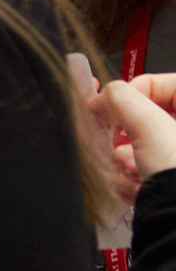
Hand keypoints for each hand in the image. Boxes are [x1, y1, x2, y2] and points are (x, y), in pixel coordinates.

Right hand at [104, 72, 175, 194]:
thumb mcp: (147, 124)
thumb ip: (120, 98)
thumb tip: (102, 96)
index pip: (166, 84)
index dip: (136, 90)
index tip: (115, 104)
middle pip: (153, 118)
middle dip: (128, 131)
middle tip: (117, 137)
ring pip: (148, 147)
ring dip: (128, 158)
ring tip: (127, 168)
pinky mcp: (175, 186)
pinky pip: (150, 171)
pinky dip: (136, 177)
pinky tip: (135, 185)